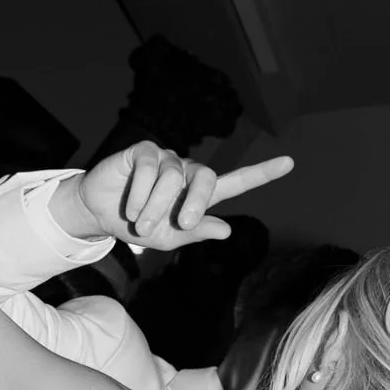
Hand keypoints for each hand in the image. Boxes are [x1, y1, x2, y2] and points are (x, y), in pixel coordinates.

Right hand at [69, 140, 293, 250]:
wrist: (99, 214)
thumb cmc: (137, 224)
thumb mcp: (168, 238)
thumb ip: (195, 232)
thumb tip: (226, 230)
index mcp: (198, 194)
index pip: (235, 182)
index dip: (262, 174)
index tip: (290, 163)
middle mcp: (186, 172)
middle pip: (207, 178)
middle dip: (197, 202)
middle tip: (181, 224)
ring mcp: (166, 158)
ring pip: (171, 178)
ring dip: (156, 207)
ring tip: (141, 223)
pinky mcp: (143, 151)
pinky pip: (149, 168)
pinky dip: (140, 192)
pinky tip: (131, 207)